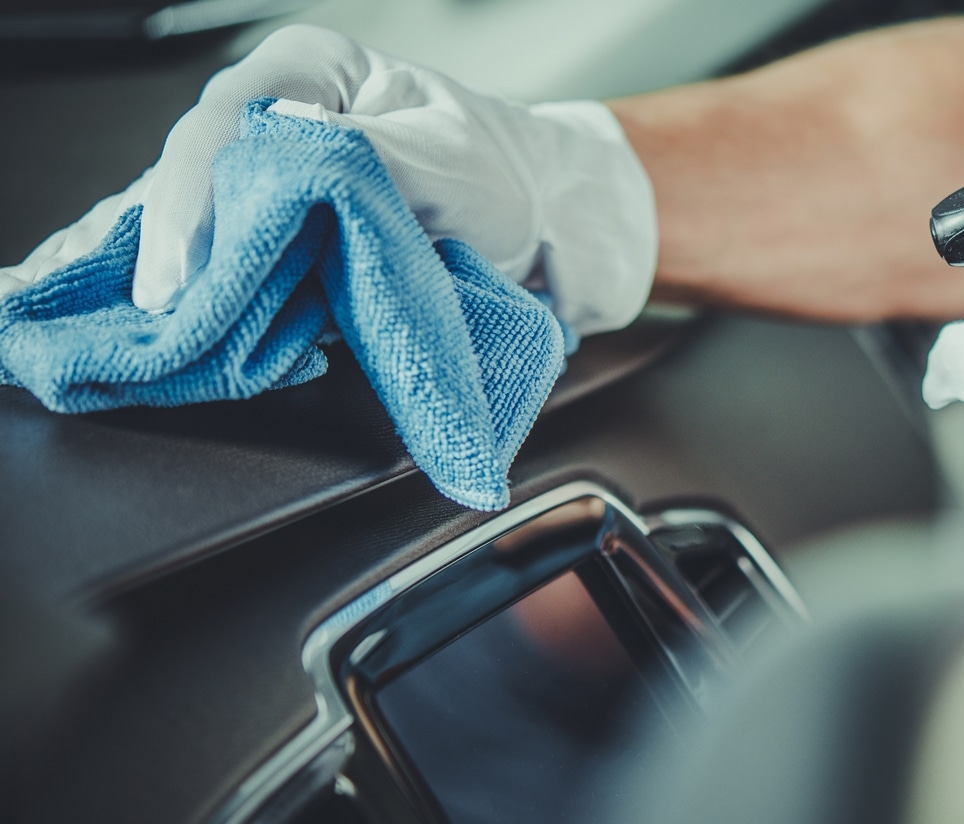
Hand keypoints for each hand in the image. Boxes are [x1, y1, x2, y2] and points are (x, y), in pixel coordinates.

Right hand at [0, 25, 654, 335]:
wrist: (558, 233)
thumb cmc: (508, 176)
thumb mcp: (441, 158)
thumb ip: (358, 157)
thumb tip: (281, 166)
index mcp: (306, 74)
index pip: (220, 128)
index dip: (188, 201)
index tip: (182, 272)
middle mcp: (279, 129)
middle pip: (194, 187)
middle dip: (165, 252)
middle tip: (151, 319)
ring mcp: (281, 197)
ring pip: (203, 239)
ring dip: (176, 289)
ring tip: (134, 337)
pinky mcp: (294, 256)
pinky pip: (233, 280)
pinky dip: (205, 312)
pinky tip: (159, 338)